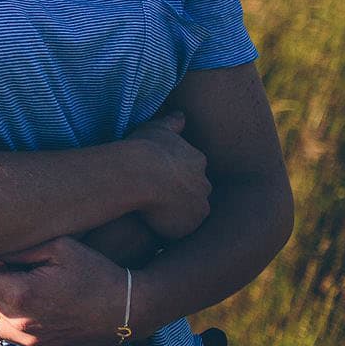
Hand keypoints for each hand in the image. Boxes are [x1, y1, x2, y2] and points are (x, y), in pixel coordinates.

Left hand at [0, 236, 132, 345]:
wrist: (134, 307)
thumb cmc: (97, 270)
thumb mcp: (57, 247)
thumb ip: (16, 249)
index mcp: (20, 296)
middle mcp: (23, 326)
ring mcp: (36, 344)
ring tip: (2, 283)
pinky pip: (21, 341)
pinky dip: (16, 325)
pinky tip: (29, 308)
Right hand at [126, 112, 209, 239]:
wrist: (139, 174)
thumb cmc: (143, 149)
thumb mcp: (157, 128)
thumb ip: (172, 122)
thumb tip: (182, 114)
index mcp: (197, 160)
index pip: (192, 170)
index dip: (176, 174)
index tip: (160, 176)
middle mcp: (204, 183)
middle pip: (195, 192)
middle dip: (181, 195)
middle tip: (157, 195)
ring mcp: (199, 205)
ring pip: (189, 212)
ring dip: (175, 213)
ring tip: (151, 212)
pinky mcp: (189, 226)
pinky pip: (179, 231)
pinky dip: (168, 228)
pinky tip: (149, 223)